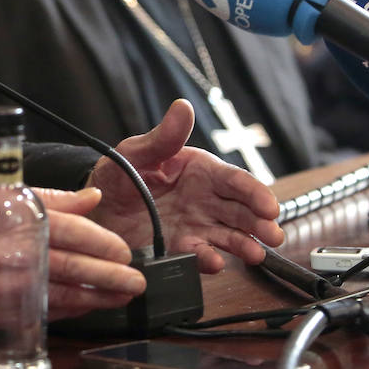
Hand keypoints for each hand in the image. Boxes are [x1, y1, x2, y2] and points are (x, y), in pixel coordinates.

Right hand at [0, 187, 146, 321]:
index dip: (97, 241)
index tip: (122, 250)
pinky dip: (66, 312)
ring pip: (56, 294)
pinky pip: (37, 313)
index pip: (63, 229)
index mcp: (6, 219)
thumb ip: (45, 198)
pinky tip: (87, 309)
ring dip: (94, 299)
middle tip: (134, 281)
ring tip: (120, 298)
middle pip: (66, 266)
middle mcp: (4, 252)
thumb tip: (92, 199)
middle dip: (106, 276)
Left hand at [85, 99, 284, 272]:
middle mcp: (205, 200)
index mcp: (200, 171)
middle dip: (260, 224)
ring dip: (245, 245)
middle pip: (241, 212)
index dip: (255, 193)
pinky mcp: (181, 248)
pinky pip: (200, 255)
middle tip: (272, 235)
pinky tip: (215, 262)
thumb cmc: (118, 173)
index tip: (270, 207)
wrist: (96, 207)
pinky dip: (210, 260)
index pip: (235, 181)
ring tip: (255, 254)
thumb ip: (163, 136)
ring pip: (229, 236)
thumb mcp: (136, 152)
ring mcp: (196, 226)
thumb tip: (182, 107)